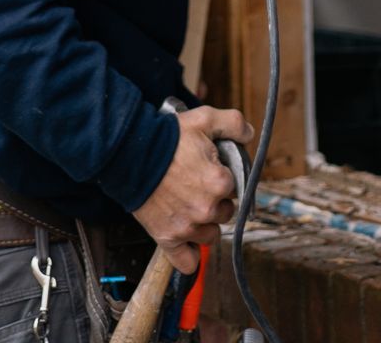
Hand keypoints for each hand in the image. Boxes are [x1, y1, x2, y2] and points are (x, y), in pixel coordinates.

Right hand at [132, 103, 250, 271]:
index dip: (224, 177)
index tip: (210, 169)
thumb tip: (250, 135)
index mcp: (220, 182)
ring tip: (189, 206)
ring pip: (210, 235)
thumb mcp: (204, 119)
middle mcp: (207, 209)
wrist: (130, 152)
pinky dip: (190, 254)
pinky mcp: (168, 239)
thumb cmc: (168, 137)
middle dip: (216, 201)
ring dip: (204, 224)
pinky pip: (188, 262)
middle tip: (198, 185)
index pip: (236, 187)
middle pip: (225, 213)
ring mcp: (188, 227)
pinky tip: (187, 242)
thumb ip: (234, 124)